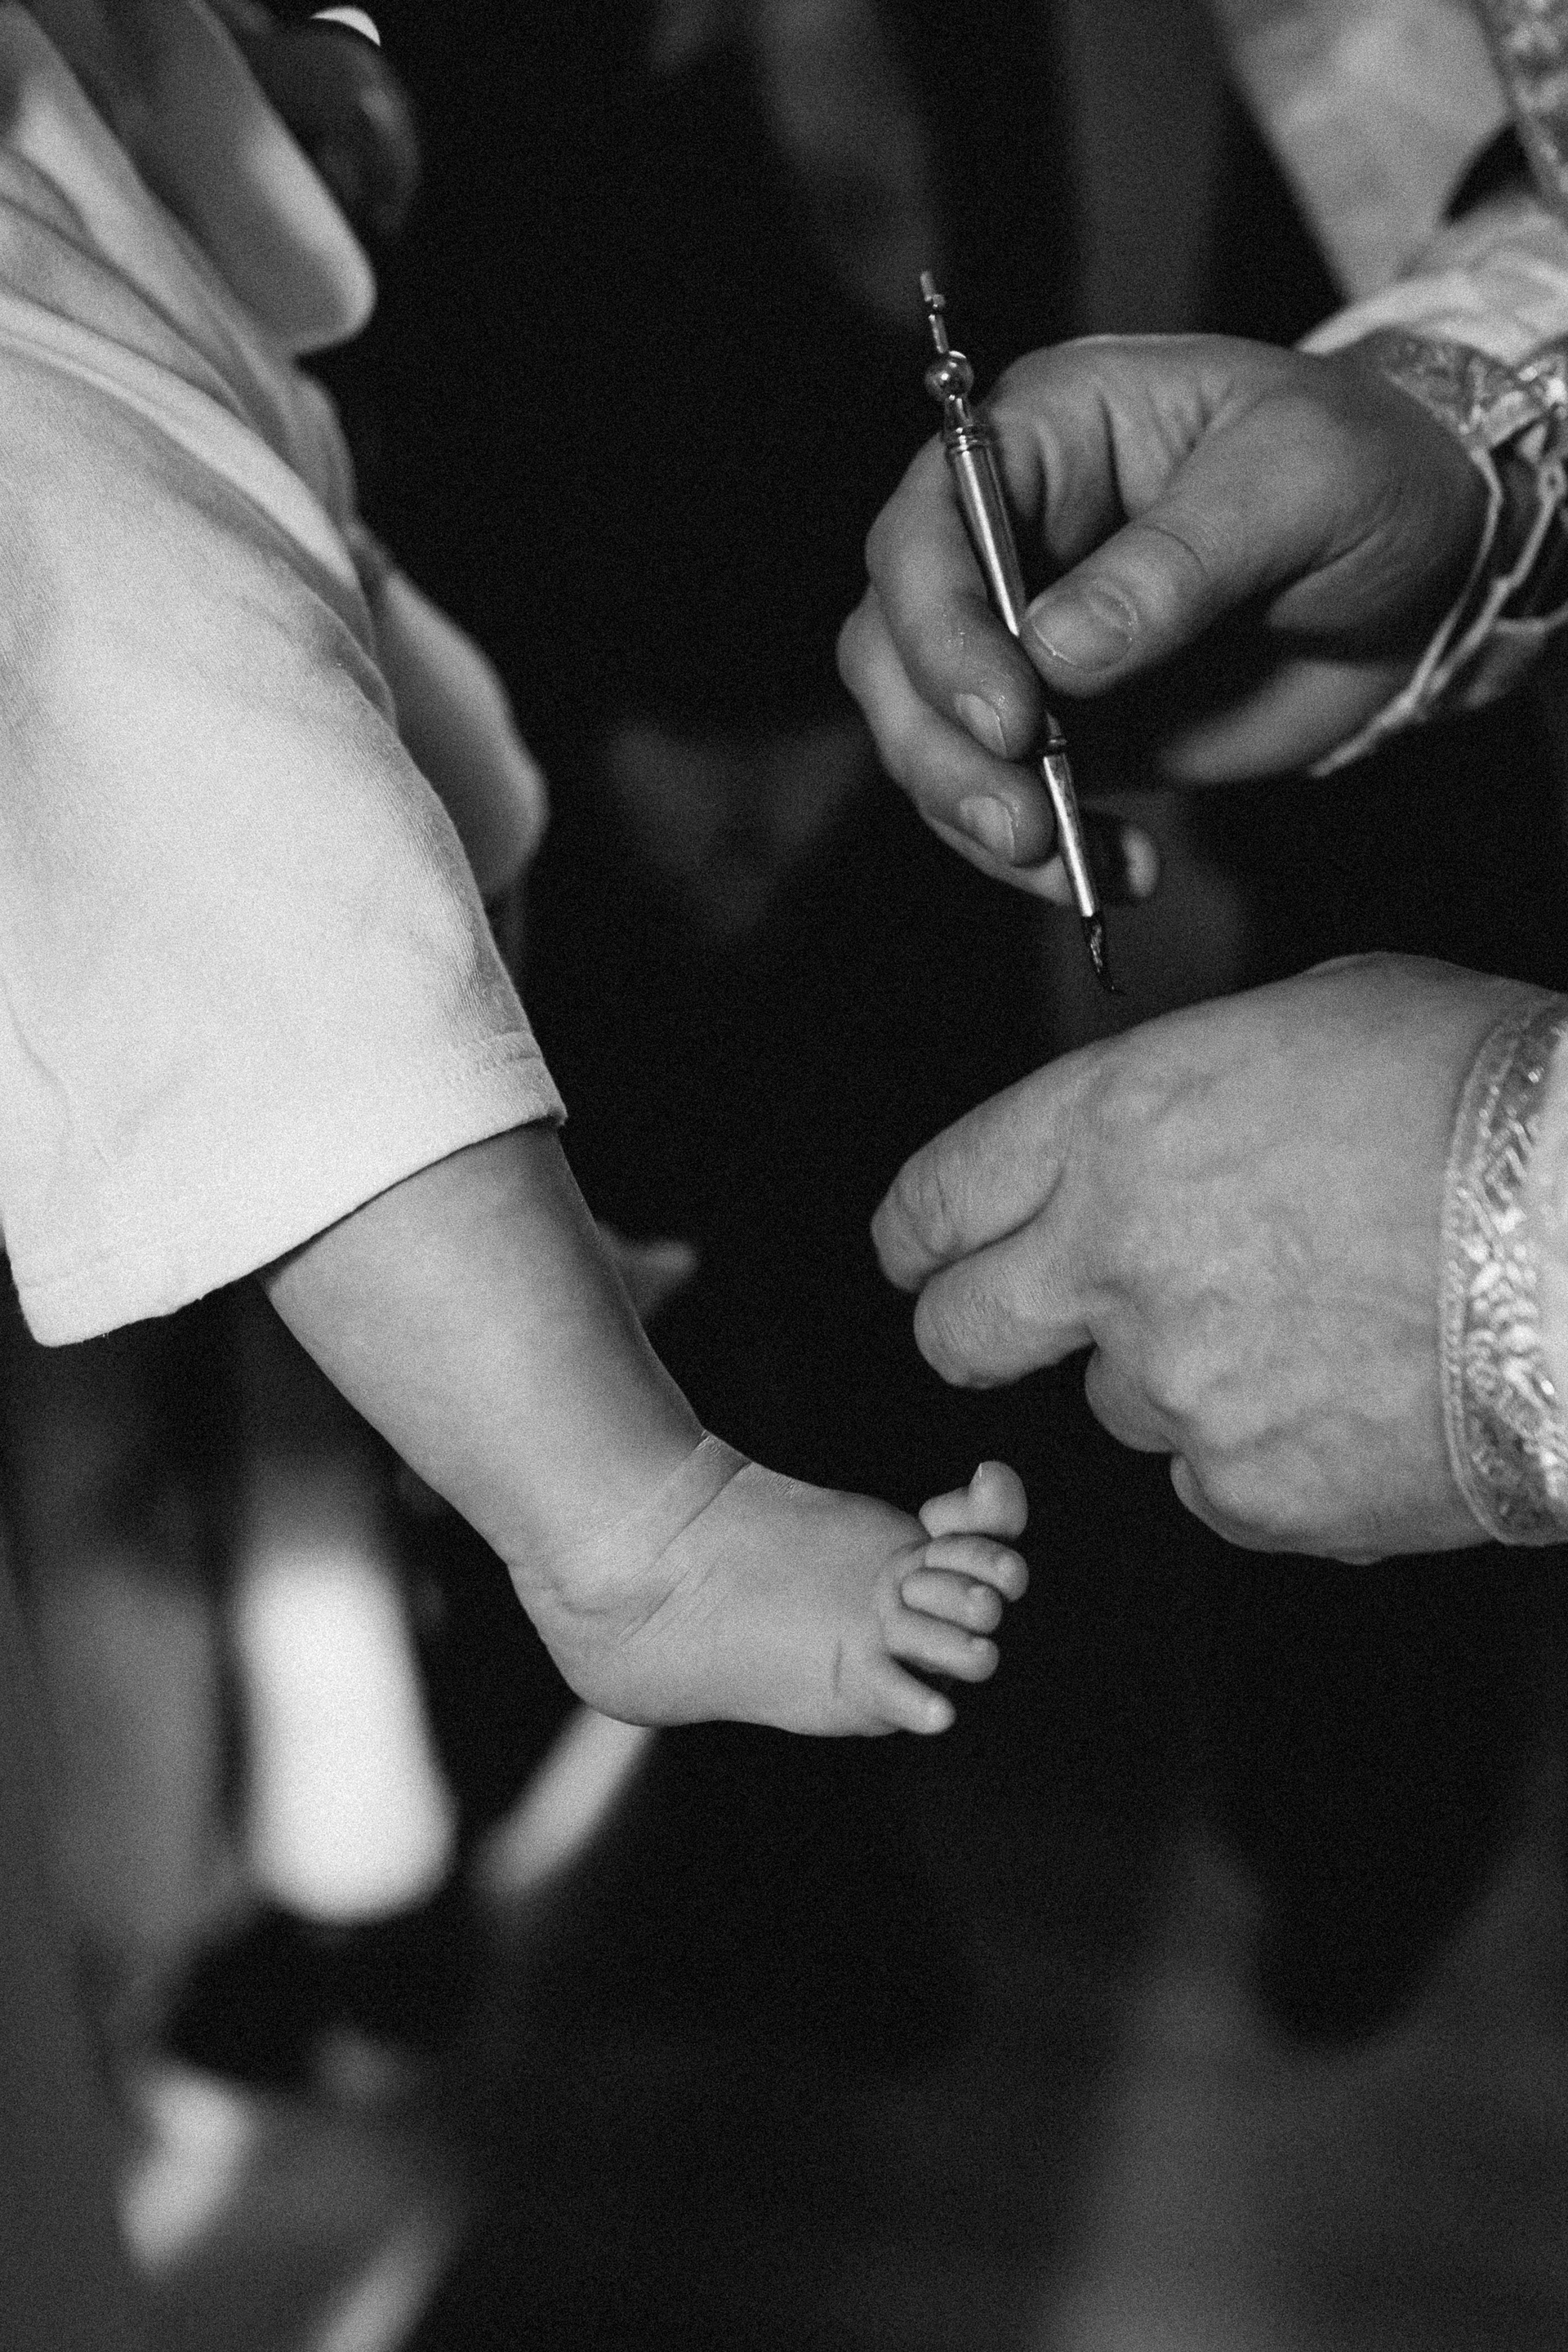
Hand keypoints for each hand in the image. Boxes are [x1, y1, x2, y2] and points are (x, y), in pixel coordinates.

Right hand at [838, 336, 1487, 890]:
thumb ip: (1178, 561)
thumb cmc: (1373, 471)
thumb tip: (1056, 650)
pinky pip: (1007, 800)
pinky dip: (1046, 856)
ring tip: (1064, 862)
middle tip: (1018, 822)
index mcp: (1043, 437)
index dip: (939, 626)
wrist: (1438, 567)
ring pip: (928, 736)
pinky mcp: (1070, 730)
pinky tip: (1119, 872)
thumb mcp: (1298, 480)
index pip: (925, 527)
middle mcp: (1011, 539)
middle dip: (938, 744)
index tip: (1009, 714)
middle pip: (893, 644)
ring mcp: (1029, 643)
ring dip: (976, 815)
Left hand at [873, 956, 1521, 1561]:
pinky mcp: (1257, 1496)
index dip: (918, 1235)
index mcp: (1113, 1126)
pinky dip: (1270, 1457)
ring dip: (1184, 1378)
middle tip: (1015, 1327)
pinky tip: (1360, 1402)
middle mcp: (1113, 1264)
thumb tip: (1157, 1138)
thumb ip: (1189, 1091)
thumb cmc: (1490, 1095)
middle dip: (973, 1329)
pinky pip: (1220, 1486)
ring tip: (1315, 1330)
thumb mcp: (1312, 1020)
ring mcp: (1180, 1391)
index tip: (920, 1254)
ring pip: (1122, 1406)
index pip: (938, 1198)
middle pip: (960, 1331)